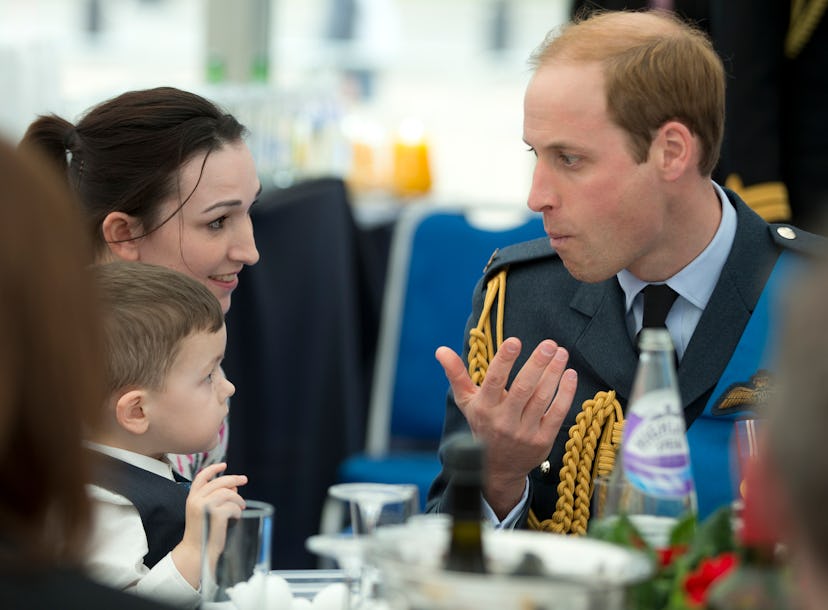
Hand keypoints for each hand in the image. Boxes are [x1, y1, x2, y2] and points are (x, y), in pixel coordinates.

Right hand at [171, 462, 247, 588]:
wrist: (196, 552)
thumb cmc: (203, 533)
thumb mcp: (205, 512)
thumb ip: (215, 498)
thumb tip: (233, 487)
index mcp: (191, 498)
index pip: (201, 477)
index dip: (213, 469)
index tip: (224, 464)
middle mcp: (196, 500)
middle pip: (219, 482)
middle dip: (234, 479)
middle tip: (244, 480)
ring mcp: (205, 506)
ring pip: (228, 493)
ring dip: (238, 499)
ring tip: (241, 506)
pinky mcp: (215, 514)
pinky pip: (233, 506)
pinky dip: (238, 511)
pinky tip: (236, 518)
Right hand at [436, 338, 576, 517]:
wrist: (497, 469)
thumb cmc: (482, 426)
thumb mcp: (467, 402)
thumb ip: (456, 374)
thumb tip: (441, 350)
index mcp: (484, 408)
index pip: (494, 381)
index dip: (505, 360)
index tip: (515, 341)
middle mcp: (504, 420)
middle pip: (523, 388)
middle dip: (537, 364)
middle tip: (549, 344)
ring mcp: (524, 432)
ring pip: (542, 399)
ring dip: (554, 374)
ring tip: (561, 352)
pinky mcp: (542, 440)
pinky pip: (556, 413)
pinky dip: (565, 393)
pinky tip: (569, 374)